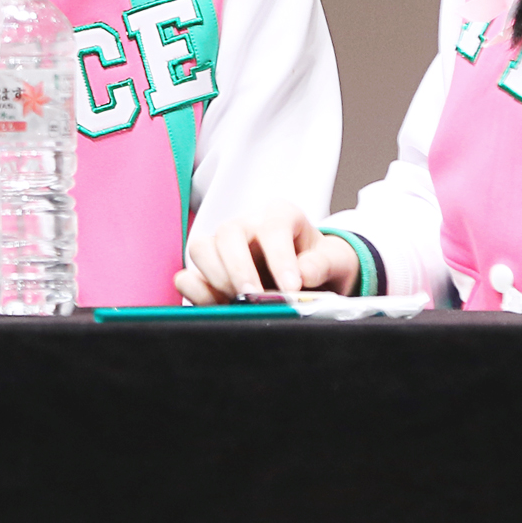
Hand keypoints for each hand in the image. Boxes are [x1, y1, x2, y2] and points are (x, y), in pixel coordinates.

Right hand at [174, 199, 361, 304]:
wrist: (312, 279)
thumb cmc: (321, 263)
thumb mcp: (336, 260)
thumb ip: (324, 264)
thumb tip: (303, 275)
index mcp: (279, 215)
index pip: (272, 226)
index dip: (280, 257)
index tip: (291, 288)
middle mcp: (246, 225)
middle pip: (228, 233)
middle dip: (240, 269)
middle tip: (255, 297)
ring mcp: (222, 248)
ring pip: (201, 249)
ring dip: (217, 278)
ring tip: (239, 302)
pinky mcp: (207, 273)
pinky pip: (186, 277)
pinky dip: (196, 292)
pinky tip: (219, 307)